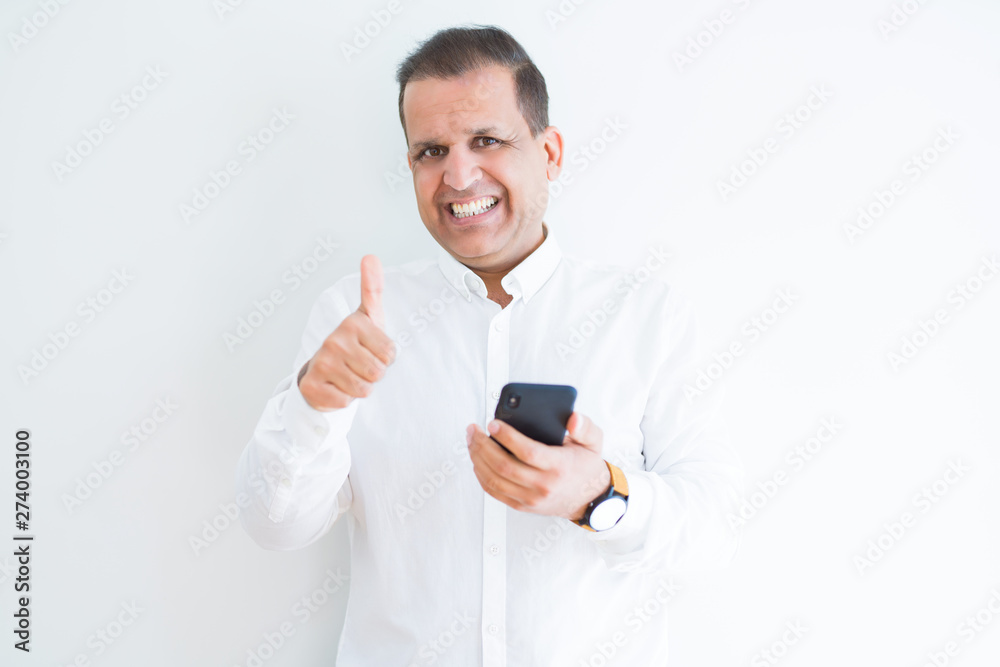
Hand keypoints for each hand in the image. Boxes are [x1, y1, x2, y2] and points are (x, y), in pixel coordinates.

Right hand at [299, 255, 395, 409]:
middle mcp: (333, 340)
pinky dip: (344, 400)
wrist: (322, 372)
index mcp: (352, 323)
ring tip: (349, 376)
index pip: (390, 354)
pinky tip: (335, 388)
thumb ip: (373, 287)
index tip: (371, 350)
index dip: (386, 358)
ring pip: (364, 389)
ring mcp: (321, 363)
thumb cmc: (354, 344)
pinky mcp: (313, 386)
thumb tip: (370, 255)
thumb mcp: (367, 316)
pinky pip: (346, 402)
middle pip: (378, 372)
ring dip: (360, 388)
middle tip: (359, 366)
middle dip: (374, 375)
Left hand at [466, 412, 610, 521]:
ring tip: (471, 440)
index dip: (507, 437)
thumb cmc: (586, 466)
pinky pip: (494, 491)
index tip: (493, 424)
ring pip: (494, 479)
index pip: (528, 452)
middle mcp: (543, 485)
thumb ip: (585, 427)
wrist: (589, 500)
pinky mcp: (522, 505)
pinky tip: (477, 460)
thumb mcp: (593, 442)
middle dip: (483, 445)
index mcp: (559, 467)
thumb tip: (572, 419)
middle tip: (474, 429)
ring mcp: (530, 498)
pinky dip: (481, 475)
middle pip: (504, 466)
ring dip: (477, 458)